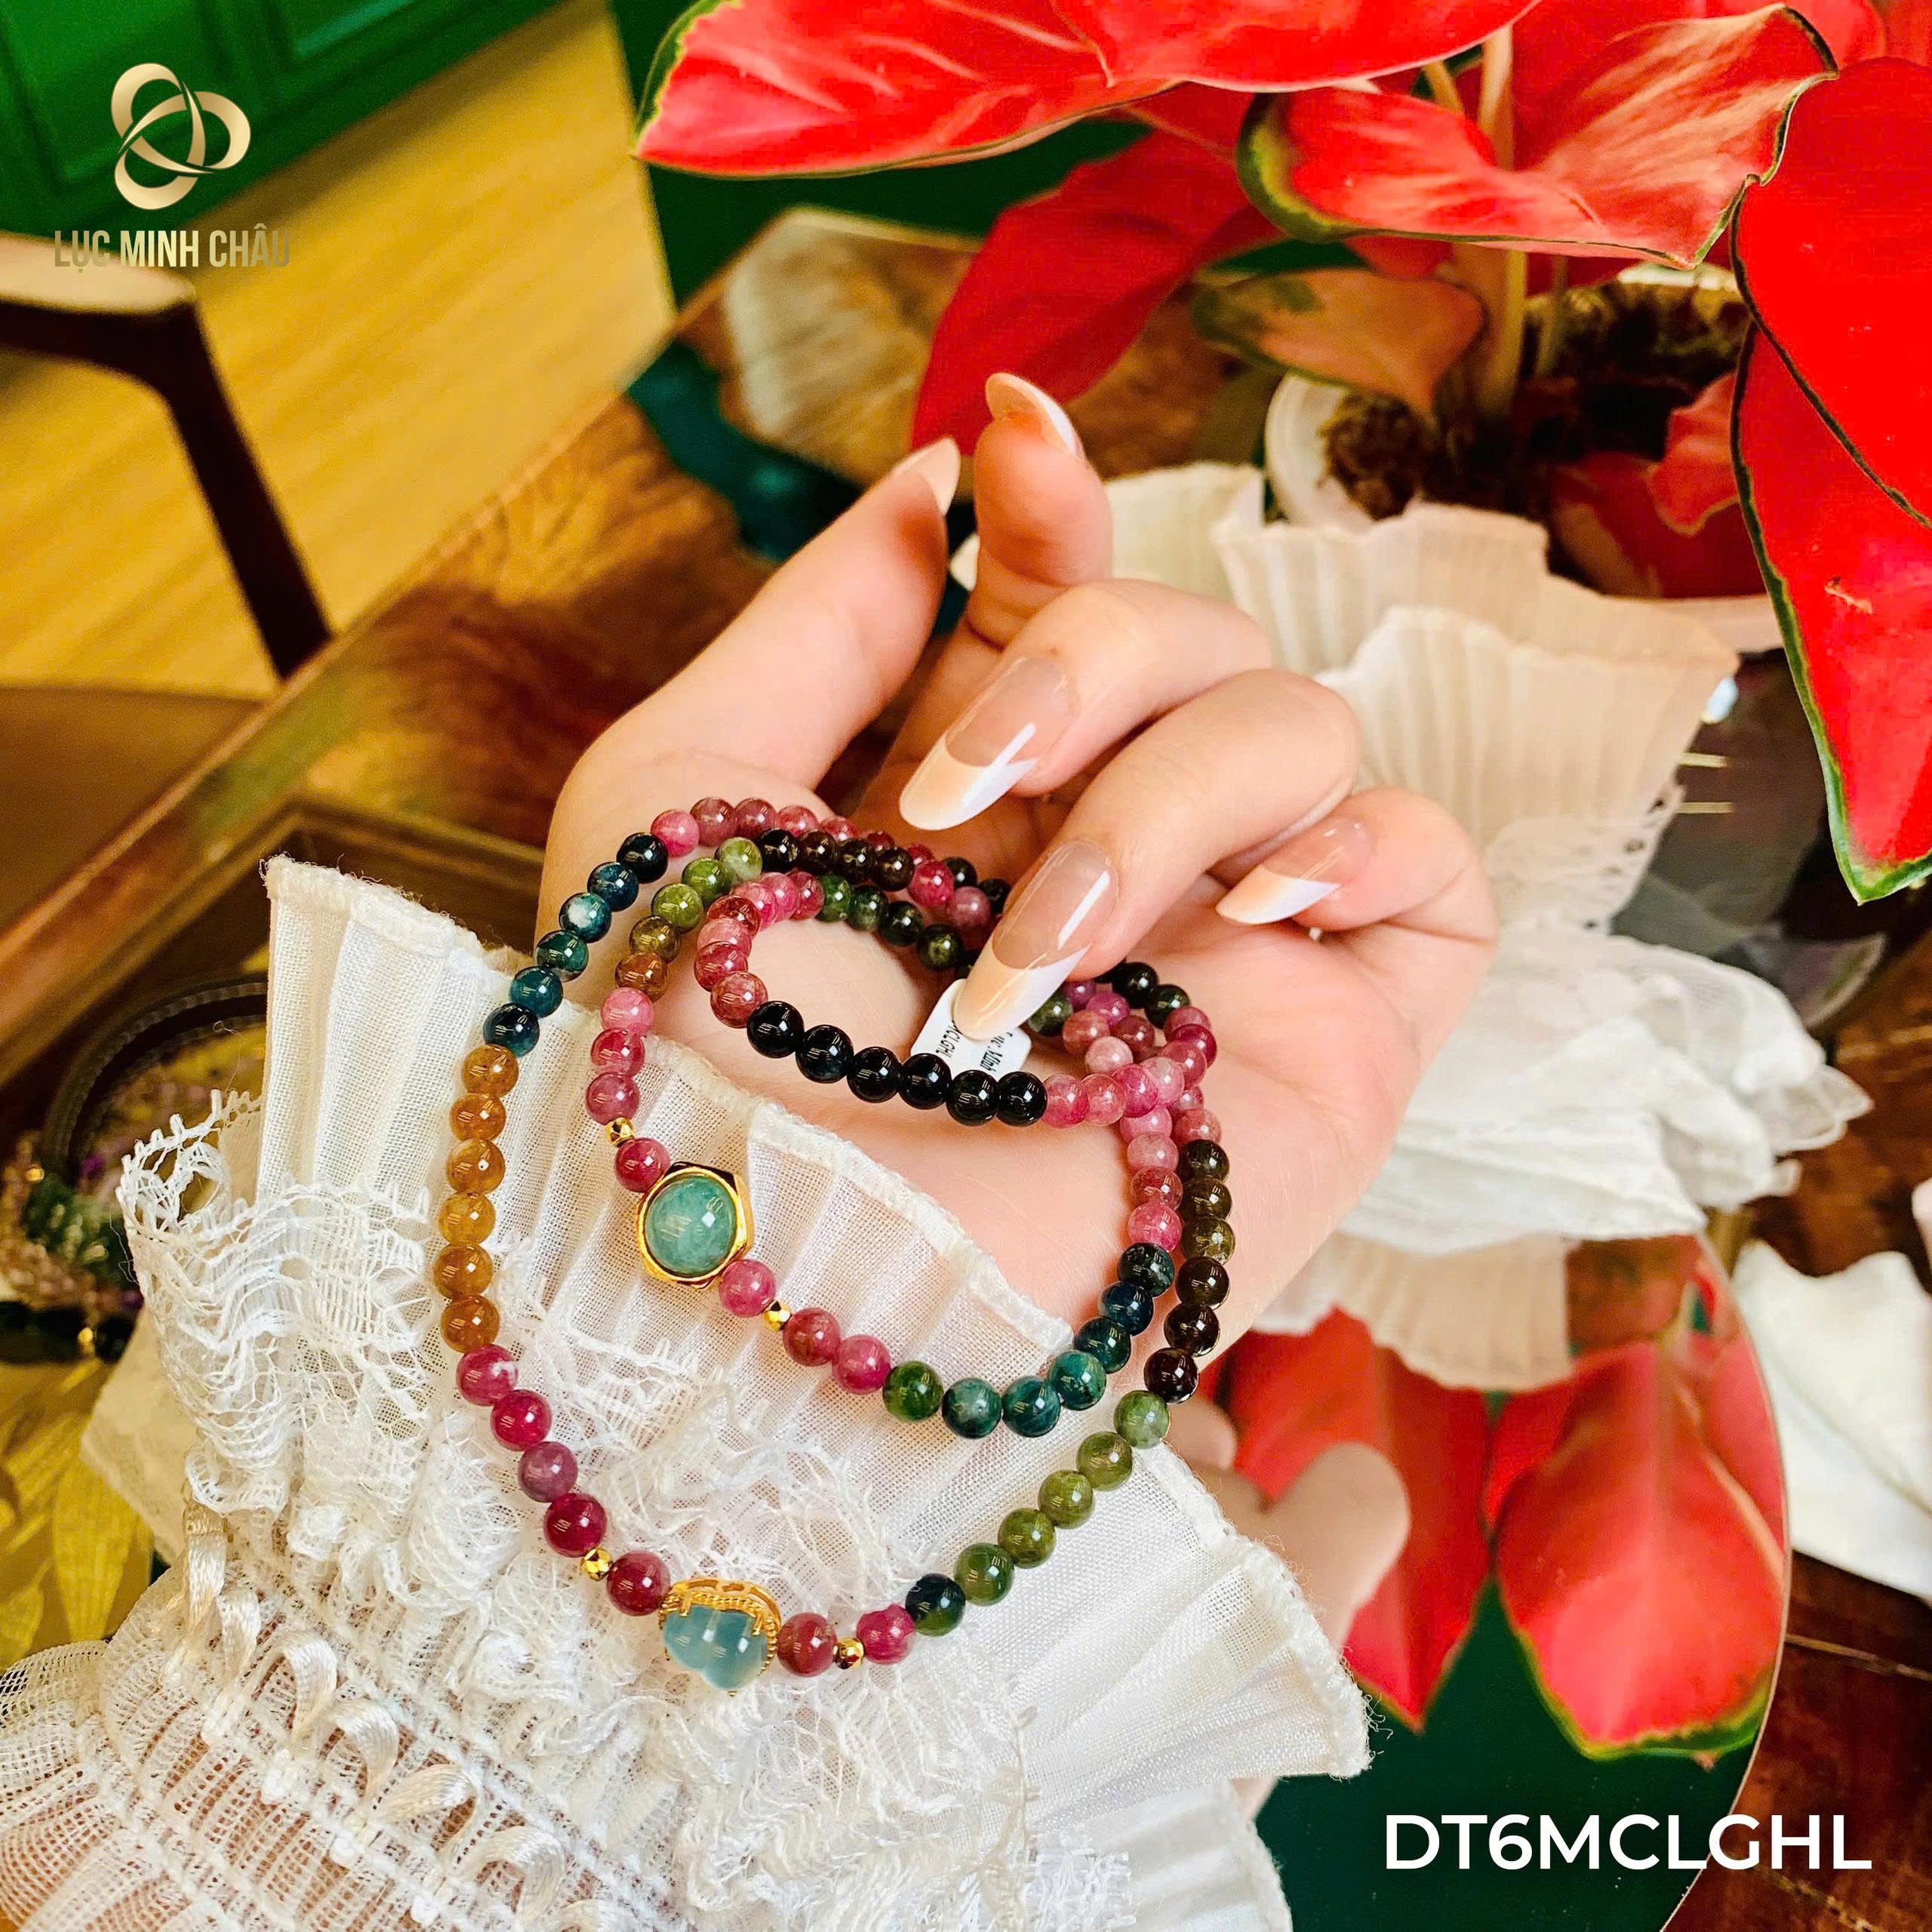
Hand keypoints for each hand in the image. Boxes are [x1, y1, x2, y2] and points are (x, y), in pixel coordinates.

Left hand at [541, 381, 1494, 1339]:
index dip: (1055, 512)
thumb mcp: (680, 797)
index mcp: (962, 804)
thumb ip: (810, 626)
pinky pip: (1428, 859)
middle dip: (1078, 659)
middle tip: (958, 794)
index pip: (1057, 604)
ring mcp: (1224, 943)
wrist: (791, 1292)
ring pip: (1296, 726)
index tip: (1012, 446)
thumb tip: (932, 481)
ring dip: (1160, 801)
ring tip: (1042, 957)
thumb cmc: (692, 1062)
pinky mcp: (1338, 1035)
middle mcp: (1098, 855)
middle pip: (1188, 633)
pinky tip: (1252, 908)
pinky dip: (1357, 841)